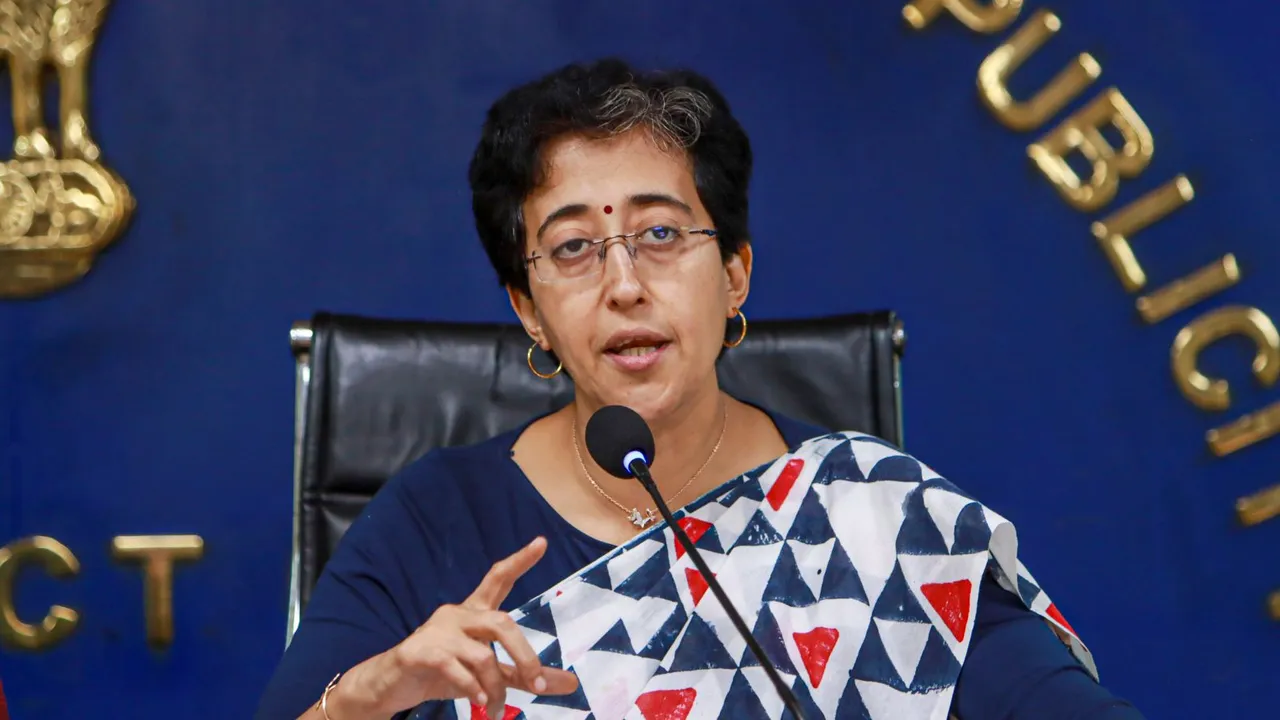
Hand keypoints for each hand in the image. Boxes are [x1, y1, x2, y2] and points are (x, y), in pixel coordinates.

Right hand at [334, 537, 577, 718]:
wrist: (389, 686)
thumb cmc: (443, 672)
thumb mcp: (489, 675)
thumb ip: (525, 676)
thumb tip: (570, 684)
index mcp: (473, 613)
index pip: (497, 579)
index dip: (519, 561)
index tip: (541, 542)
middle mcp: (457, 615)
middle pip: (501, 622)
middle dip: (524, 654)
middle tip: (537, 684)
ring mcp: (437, 631)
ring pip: (482, 654)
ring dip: (496, 686)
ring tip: (496, 707)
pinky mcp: (420, 651)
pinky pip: (456, 668)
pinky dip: (473, 688)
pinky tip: (478, 700)